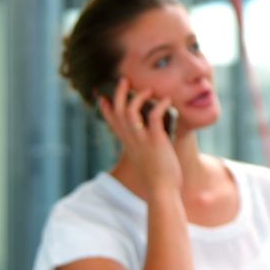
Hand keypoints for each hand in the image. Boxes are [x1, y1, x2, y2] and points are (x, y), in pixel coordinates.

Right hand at [97, 77, 182, 197]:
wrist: (162, 190)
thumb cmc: (158, 176)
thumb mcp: (146, 158)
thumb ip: (145, 146)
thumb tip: (150, 140)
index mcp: (127, 143)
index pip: (111, 122)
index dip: (106, 108)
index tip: (102, 95)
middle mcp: (131, 140)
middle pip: (117, 111)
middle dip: (119, 93)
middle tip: (125, 80)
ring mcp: (141, 139)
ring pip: (130, 111)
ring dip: (138, 97)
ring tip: (148, 89)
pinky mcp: (155, 140)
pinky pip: (153, 117)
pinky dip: (159, 105)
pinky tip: (167, 100)